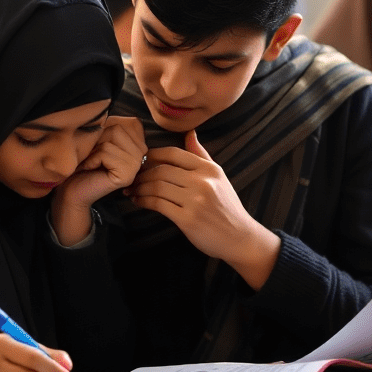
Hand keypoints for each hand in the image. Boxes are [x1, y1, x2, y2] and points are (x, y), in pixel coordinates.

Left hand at [51, 116, 146, 244]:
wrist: (71, 189)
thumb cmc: (83, 161)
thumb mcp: (99, 136)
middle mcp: (142, 153)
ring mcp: (137, 166)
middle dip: (98, 138)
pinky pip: (106, 153)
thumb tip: (114, 112)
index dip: (104, 128)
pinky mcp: (127, 175)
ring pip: (112, 139)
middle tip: (91, 154)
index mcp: (138, 142)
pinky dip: (92, 159)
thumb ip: (112, 124)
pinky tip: (90, 169)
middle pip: (118, 128)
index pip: (125, 120)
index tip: (97, 145)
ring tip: (90, 161)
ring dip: (94, 149)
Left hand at [126, 129, 280, 289]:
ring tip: (132, 190)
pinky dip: (144, 201)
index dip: (152, 155)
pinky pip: (158, 205)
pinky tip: (138, 201)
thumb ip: (201, 155)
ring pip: (157, 187)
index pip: (173, 153)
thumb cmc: (227, 207)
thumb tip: (189, 133)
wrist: (240, 238)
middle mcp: (202, 182)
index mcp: (209, 169)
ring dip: (140, 188)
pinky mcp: (188, 219)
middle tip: (132, 178)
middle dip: (142, 174)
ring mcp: (195, 201)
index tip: (141, 161)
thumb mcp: (219, 177)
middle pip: (161, 170)